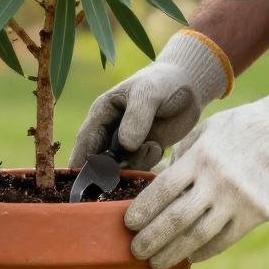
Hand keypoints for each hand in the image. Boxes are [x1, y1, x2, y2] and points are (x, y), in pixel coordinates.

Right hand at [70, 32, 232, 171]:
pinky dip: (148, 163)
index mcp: (101, 114)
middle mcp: (110, 132)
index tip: (83, 185)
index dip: (81, 164)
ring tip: (152, 146)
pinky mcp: (144, 152)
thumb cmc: (161, 83)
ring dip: (134, 165)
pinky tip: (158, 146)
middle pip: (98, 162)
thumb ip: (136, 117)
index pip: (85, 142)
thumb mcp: (148, 94)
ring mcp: (127, 144)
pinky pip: (140, 167)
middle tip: (120, 177)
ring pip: (120, 168)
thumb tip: (126, 146)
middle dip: (106, 173)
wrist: (187, 86)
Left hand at [123, 71, 268, 268]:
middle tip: (136, 250)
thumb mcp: (207, 129)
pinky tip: (190, 256)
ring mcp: (238, 200)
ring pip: (198, 236)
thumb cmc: (244, 126)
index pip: (163, 190)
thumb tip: (161, 181)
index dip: (143, 210)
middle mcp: (217, 180)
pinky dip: (204, 251)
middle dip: (151, 239)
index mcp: (201, 156)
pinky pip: (224, 240)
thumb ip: (183, 154)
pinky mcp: (257, 214)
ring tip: (157, 262)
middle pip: (176, 218)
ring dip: (173, 253)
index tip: (128, 224)